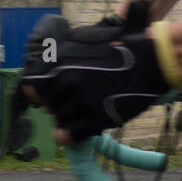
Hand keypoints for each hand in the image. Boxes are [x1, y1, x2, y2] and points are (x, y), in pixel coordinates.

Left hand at [21, 5, 168, 143]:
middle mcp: (68, 82)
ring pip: (61, 120)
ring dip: (67, 120)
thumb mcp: (80, 43)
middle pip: (49, 106)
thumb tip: (33, 86)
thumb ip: (55, 58)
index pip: (34, 88)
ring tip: (81, 113)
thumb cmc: (116, 51)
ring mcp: (82, 101)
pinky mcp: (97, 118)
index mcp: (61, 63)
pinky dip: (69, 136)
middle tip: (73, 104)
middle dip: (57, 107)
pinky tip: (70, 134)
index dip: (41, 94)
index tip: (48, 97)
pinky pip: (72, 135)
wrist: (148, 63)